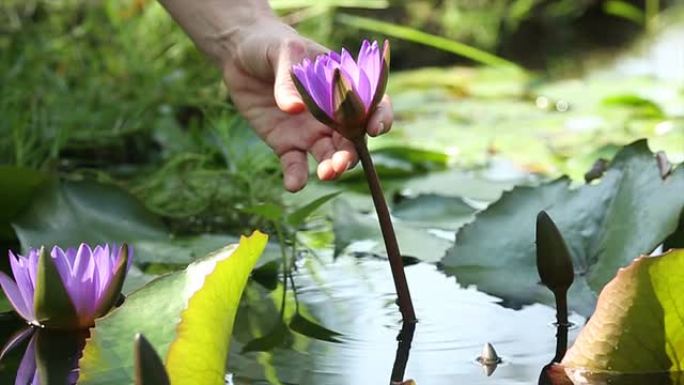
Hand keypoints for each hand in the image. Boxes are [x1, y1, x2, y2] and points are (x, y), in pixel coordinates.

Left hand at [221, 19, 392, 191]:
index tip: (375, 128)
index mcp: (342, 88)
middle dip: (351, 153)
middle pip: (352, 140)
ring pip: (328, 157)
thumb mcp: (285, 51)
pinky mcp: (286, 144)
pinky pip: (296, 165)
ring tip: (326, 174)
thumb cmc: (273, 45)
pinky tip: (294, 185)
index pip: (372, 104)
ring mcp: (310, 133)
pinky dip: (297, 177)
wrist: (241, 56)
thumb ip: (290, 79)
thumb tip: (294, 109)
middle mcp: (332, 115)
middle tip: (341, 162)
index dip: (380, 117)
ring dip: (331, 168)